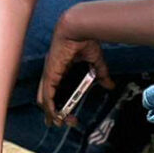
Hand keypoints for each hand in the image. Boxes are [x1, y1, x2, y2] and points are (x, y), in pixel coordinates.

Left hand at [37, 12, 114, 126]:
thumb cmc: (85, 41)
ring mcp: (49, 73)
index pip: (55, 89)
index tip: (65, 114)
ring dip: (51, 113)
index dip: (58, 101)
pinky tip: (54, 115)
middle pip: (46, 96)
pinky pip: (47, 94)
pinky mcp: (50, 73)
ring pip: (44, 98)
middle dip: (52, 112)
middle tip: (60, 123)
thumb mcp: (95, 62)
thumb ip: (100, 74)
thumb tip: (109, 85)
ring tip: (59, 123)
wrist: (78, 29)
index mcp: (61, 67)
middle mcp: (52, 71)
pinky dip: (50, 106)